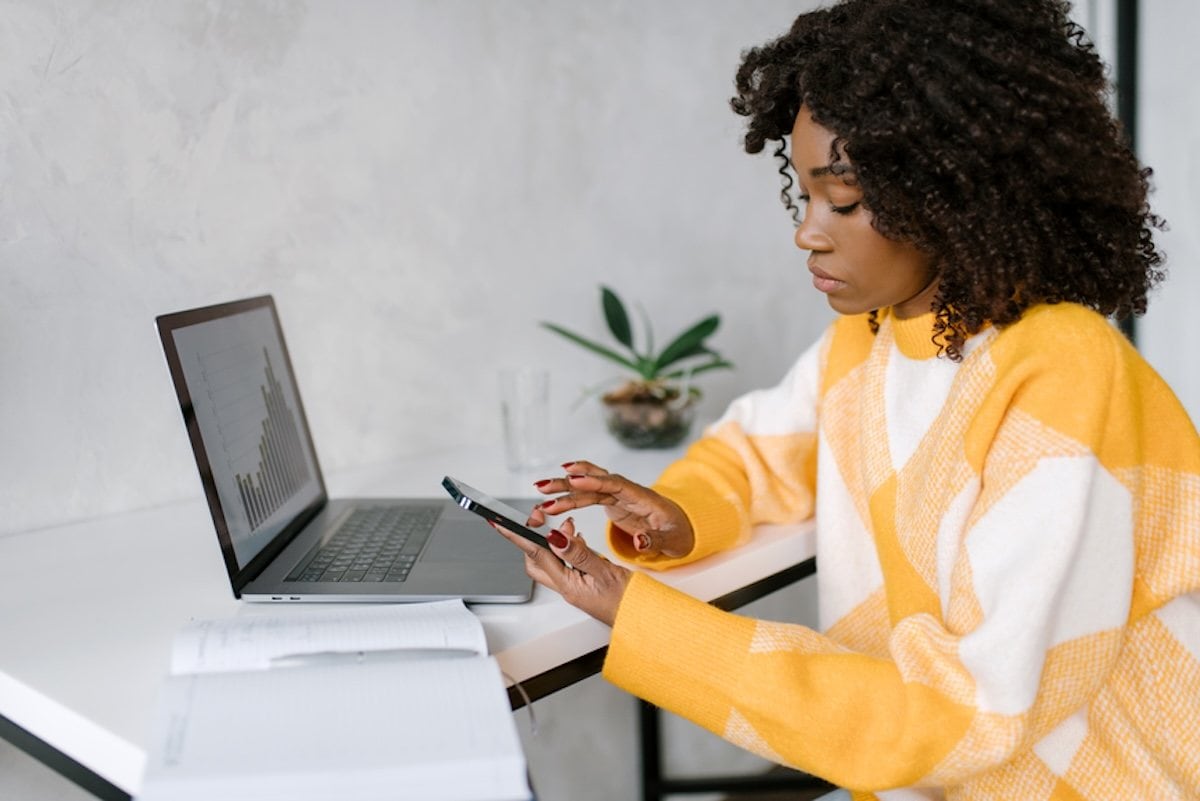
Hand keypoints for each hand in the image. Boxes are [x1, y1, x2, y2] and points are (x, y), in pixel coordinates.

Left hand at [490, 517, 630, 625]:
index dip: (515, 536)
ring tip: (564, 524)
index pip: (535, 554)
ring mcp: (574, 586)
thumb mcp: (605, 573)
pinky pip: (567, 563)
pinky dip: (567, 546)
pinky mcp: (584, 585)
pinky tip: (576, 538)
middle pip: (535, 560)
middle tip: (537, 517)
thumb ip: (579, 554)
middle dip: (531, 537)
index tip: (499, 522)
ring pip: (551, 560)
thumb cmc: (630, 603)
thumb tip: (556, 538)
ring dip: (551, 540)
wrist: (643, 620)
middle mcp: (567, 587)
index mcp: (568, 585)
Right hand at [527, 461, 694, 557]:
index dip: (595, 481)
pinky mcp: (612, 502)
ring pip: (589, 486)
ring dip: (566, 487)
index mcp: (643, 498)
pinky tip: (559, 484)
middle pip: (596, 482)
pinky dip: (574, 488)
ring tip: (542, 489)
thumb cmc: (679, 533)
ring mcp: (619, 496)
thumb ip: (655, 541)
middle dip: (570, 483)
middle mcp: (628, 492)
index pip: (616, 485)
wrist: (682, 529)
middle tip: (546, 487)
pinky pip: (590, 492)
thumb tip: (639, 542)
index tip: (575, 479)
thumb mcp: (672, 542)